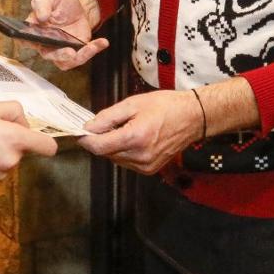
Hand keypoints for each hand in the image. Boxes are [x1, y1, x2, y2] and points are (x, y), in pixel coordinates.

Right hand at [26, 0, 108, 70]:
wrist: (79, 6)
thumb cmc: (60, 3)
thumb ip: (42, 4)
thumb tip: (40, 17)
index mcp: (34, 31)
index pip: (24, 40)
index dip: (24, 42)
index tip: (30, 42)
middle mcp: (45, 44)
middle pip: (48, 55)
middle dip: (59, 55)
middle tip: (69, 52)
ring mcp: (60, 49)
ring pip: (65, 61)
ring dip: (79, 57)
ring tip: (90, 47)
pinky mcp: (75, 51)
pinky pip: (82, 56)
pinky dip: (93, 50)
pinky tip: (102, 42)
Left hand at [77, 90, 202, 174]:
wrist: (193, 117)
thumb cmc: (166, 106)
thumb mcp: (133, 103)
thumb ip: (108, 116)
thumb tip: (89, 126)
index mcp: (135, 138)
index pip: (99, 147)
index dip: (86, 139)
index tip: (80, 131)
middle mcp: (140, 156)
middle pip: (105, 154)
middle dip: (99, 140)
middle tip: (103, 124)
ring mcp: (145, 166)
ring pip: (115, 159)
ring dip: (111, 146)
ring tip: (122, 128)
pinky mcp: (149, 169)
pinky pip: (126, 162)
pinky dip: (122, 151)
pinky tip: (132, 138)